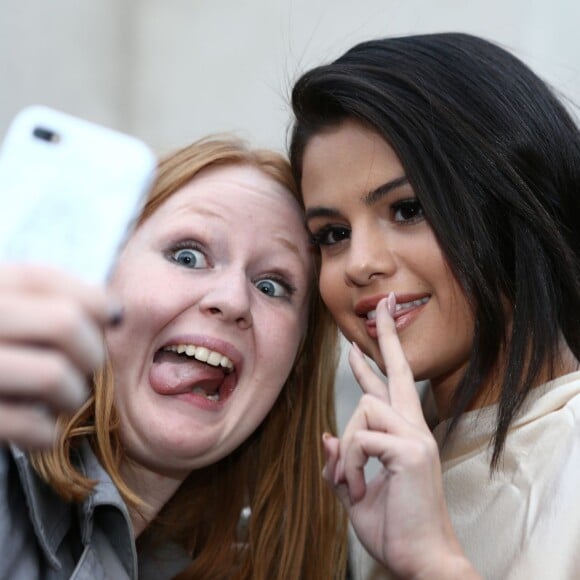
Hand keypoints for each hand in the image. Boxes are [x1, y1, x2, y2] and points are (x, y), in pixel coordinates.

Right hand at [0, 264, 118, 448]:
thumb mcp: (2, 313)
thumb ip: (40, 302)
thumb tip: (113, 312)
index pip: (47, 279)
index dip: (93, 300)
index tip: (107, 320)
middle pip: (65, 324)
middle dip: (92, 352)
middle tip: (85, 369)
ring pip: (55, 375)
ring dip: (74, 395)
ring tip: (63, 401)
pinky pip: (32, 426)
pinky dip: (48, 433)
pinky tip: (39, 430)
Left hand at [323, 293, 478, 578]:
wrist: (419, 559)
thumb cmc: (393, 525)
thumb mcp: (356, 490)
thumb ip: (340, 462)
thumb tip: (324, 436)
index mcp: (403, 433)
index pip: (392, 383)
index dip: (382, 353)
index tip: (373, 327)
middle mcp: (414, 427)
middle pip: (396, 370)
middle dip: (387, 334)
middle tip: (382, 302)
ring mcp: (416, 436)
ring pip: (361, 411)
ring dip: (346, 450)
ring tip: (352, 484)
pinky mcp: (411, 451)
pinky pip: (361, 439)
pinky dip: (349, 465)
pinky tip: (360, 487)